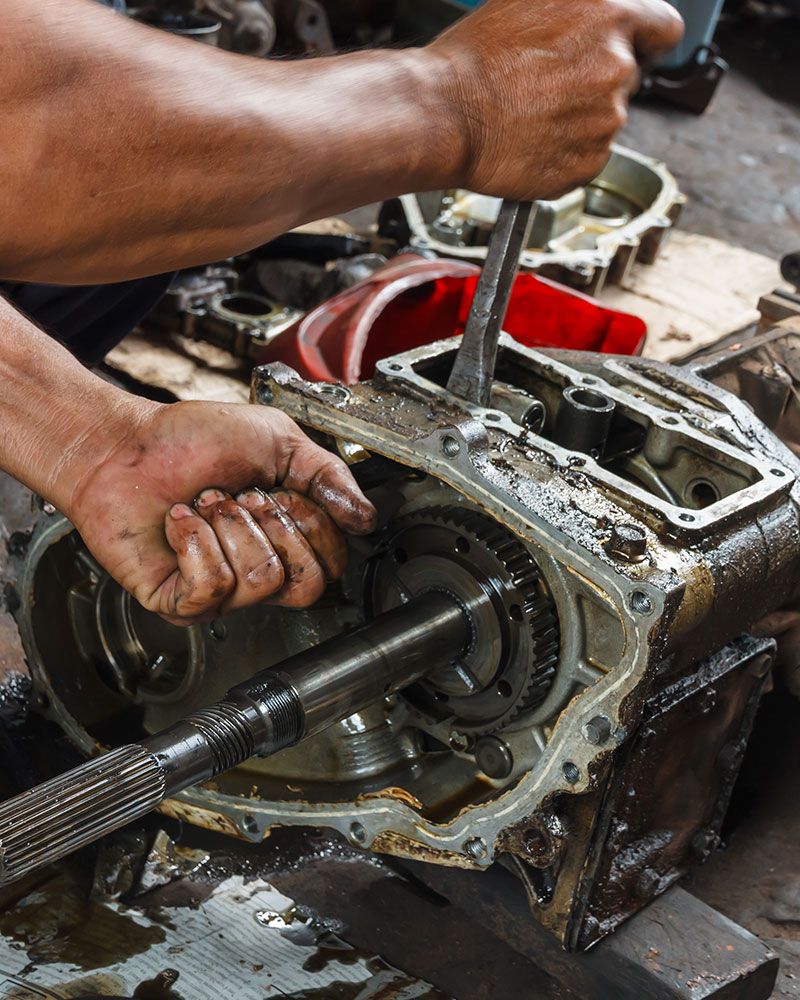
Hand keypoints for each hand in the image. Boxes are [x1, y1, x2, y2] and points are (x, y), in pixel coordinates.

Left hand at [63, 399, 376, 624]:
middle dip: (276, 527)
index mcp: (287, 539)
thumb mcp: (278, 441)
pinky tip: (180, 521)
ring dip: (230, 527)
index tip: (283, 490)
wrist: (125, 445)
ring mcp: (222, 592)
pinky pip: (212, 587)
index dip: (314, 525)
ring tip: (206, 503)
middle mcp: (259, 571)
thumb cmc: (191, 441)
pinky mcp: (181, 600)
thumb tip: (365, 517)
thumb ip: (328, 475)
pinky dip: (195, 543)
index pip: (334, 564)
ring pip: (261, 581)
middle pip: (307, 586)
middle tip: (243, 496)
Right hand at [431, 0, 683, 199]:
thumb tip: (594, 14)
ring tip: (533, 115)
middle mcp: (615, 65)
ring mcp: (606, 119)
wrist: (444, 116)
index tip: (635, 51)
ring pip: (606, 120)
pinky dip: (566, 153)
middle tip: (550, 87)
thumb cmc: (472, 61)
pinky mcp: (590, 162)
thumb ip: (579, 8)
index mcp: (607, 13)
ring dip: (580, 120)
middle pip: (630, 78)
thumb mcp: (526, 2)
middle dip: (597, 83)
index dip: (645, 41)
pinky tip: (534, 140)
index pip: (664, 28)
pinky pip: (589, 157)